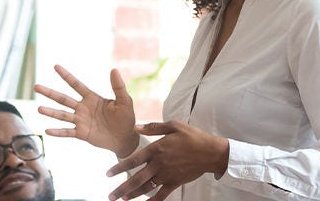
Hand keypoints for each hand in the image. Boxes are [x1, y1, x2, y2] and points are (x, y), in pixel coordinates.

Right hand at [34, 65, 138, 156]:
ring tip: (39, 109)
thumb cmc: (126, 118)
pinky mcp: (82, 133)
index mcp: (92, 98)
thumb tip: (114, 70)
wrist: (125, 138)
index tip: (55, 66)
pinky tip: (47, 131)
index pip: (76, 84)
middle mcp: (83, 108)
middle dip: (50, 93)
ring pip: (62, 115)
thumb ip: (118, 87)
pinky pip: (67, 132)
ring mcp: (81, 121)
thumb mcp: (124, 101)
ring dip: (50, 112)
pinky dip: (58, 132)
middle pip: (63, 99)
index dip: (66, 76)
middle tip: (36, 86)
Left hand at [105, 121, 228, 200]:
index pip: (132, 160)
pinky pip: (161, 195)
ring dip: (133, 195)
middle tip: (111, 196)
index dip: (119, 168)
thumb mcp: (173, 126)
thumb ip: (153, 127)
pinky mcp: (175, 182)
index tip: (108, 174)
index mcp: (156, 149)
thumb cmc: (192, 137)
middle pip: (136, 179)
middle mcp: (159, 164)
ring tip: (122, 200)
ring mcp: (167, 175)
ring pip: (146, 188)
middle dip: (122, 189)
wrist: (210, 152)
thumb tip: (136, 127)